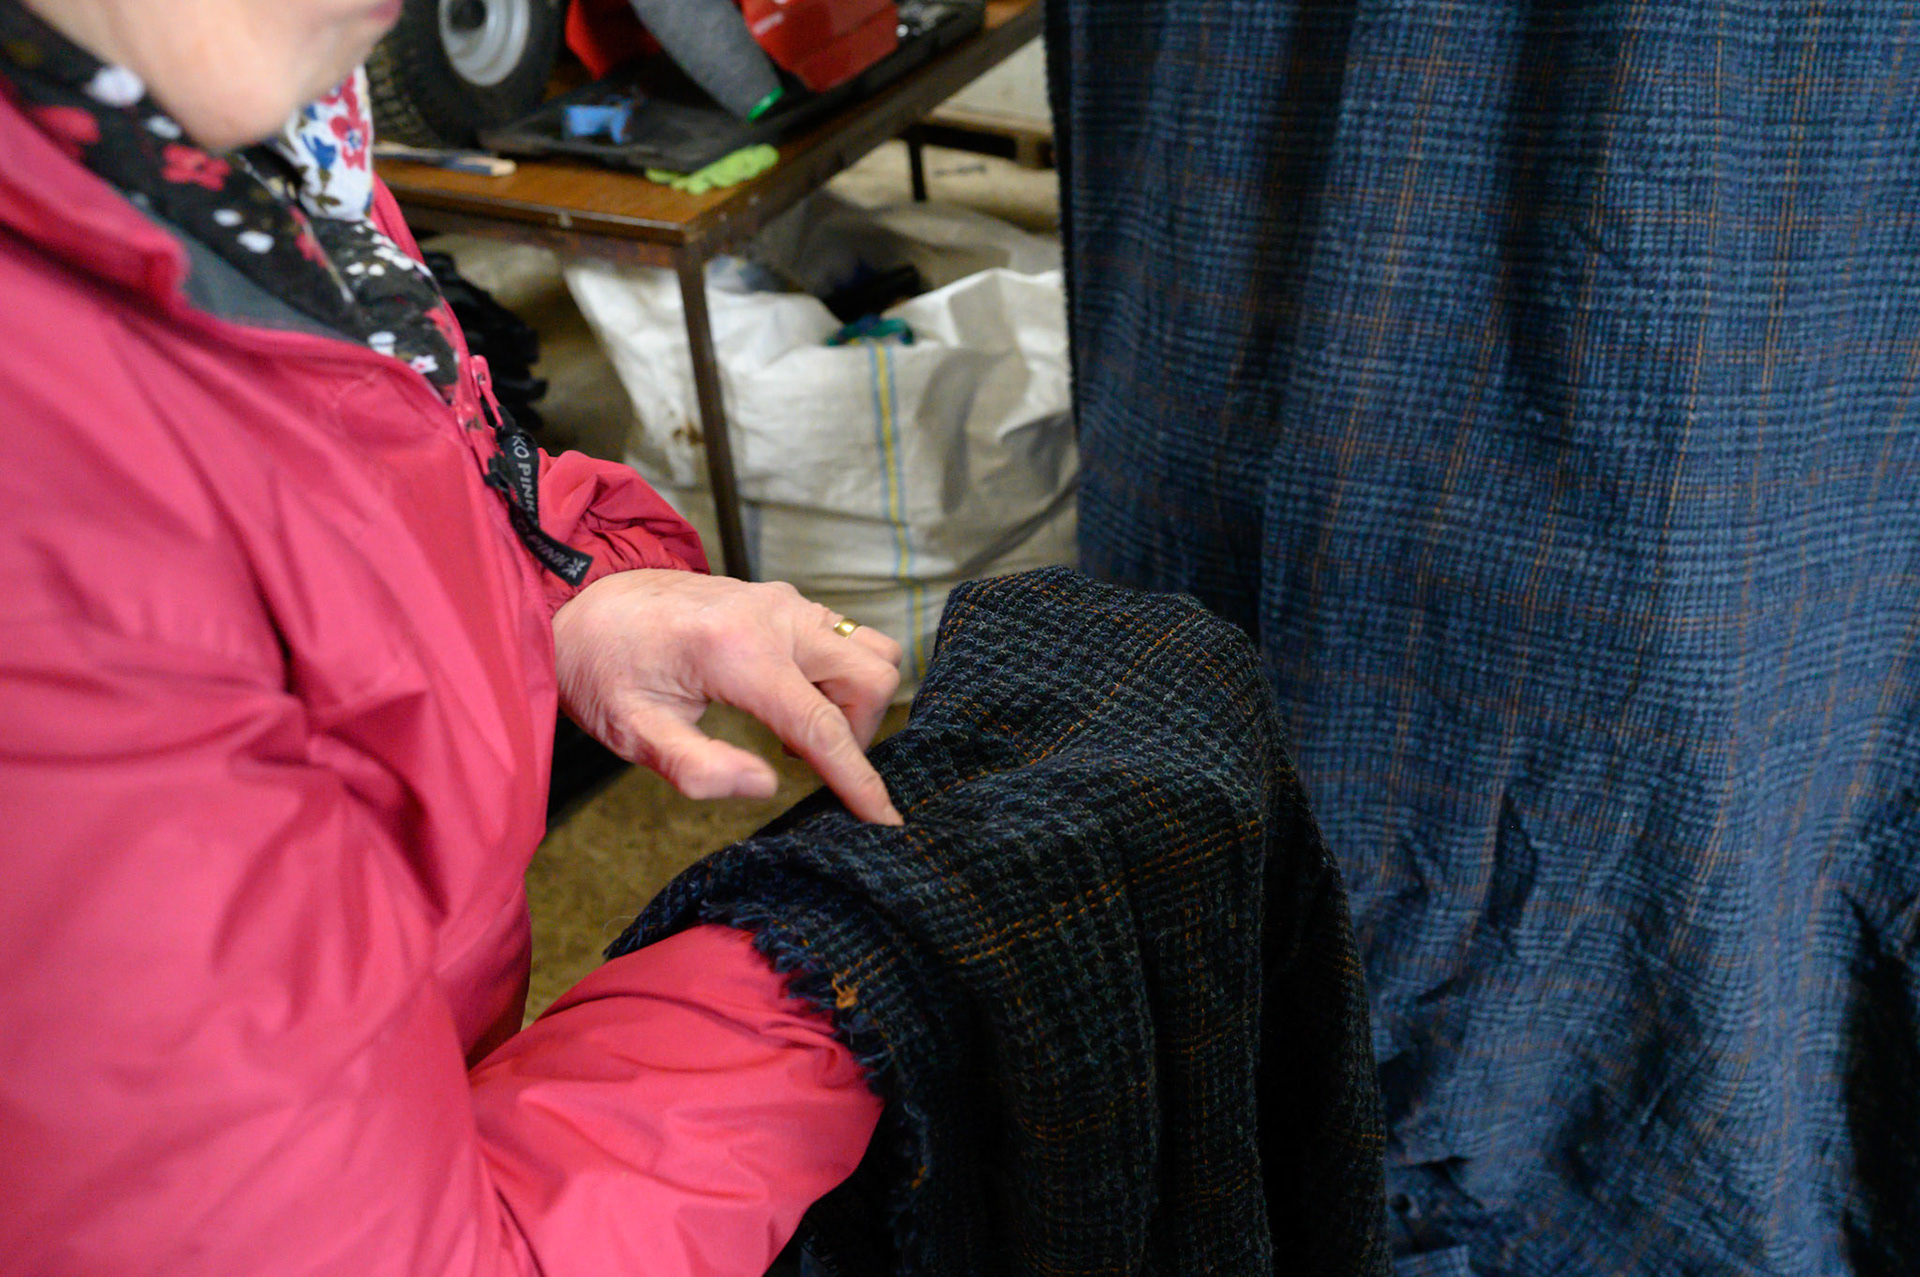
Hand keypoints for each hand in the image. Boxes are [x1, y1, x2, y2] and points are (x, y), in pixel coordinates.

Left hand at [552, 570, 904, 824]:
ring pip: (868, 649)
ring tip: (800, 732)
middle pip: (871, 676)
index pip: (822, 726)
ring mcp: (785, 602)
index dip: (859, 780)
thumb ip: (694, 766)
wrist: (583, 600)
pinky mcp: (785, 601)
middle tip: (812, 764)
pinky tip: (790, 701)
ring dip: (854, 699)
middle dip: (860, 732)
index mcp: (738, 651)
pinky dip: (840, 675)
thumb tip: (763, 787)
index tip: (884, 820)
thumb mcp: (630, 730)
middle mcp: (775, 617)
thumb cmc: (603, 667)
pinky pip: (845, 635)